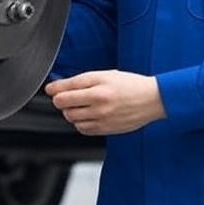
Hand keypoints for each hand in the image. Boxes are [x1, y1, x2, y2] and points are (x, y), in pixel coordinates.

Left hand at [44, 70, 165, 134]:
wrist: (152, 99)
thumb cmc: (130, 85)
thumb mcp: (106, 75)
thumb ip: (80, 81)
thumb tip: (56, 87)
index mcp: (98, 88)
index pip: (65, 91)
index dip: (54, 89)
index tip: (51, 89)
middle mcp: (99, 104)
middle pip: (64, 106)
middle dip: (63, 101)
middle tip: (72, 96)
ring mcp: (102, 119)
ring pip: (72, 119)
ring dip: (72, 112)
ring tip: (84, 105)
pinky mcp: (106, 130)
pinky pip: (83, 129)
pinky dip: (81, 122)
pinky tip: (91, 115)